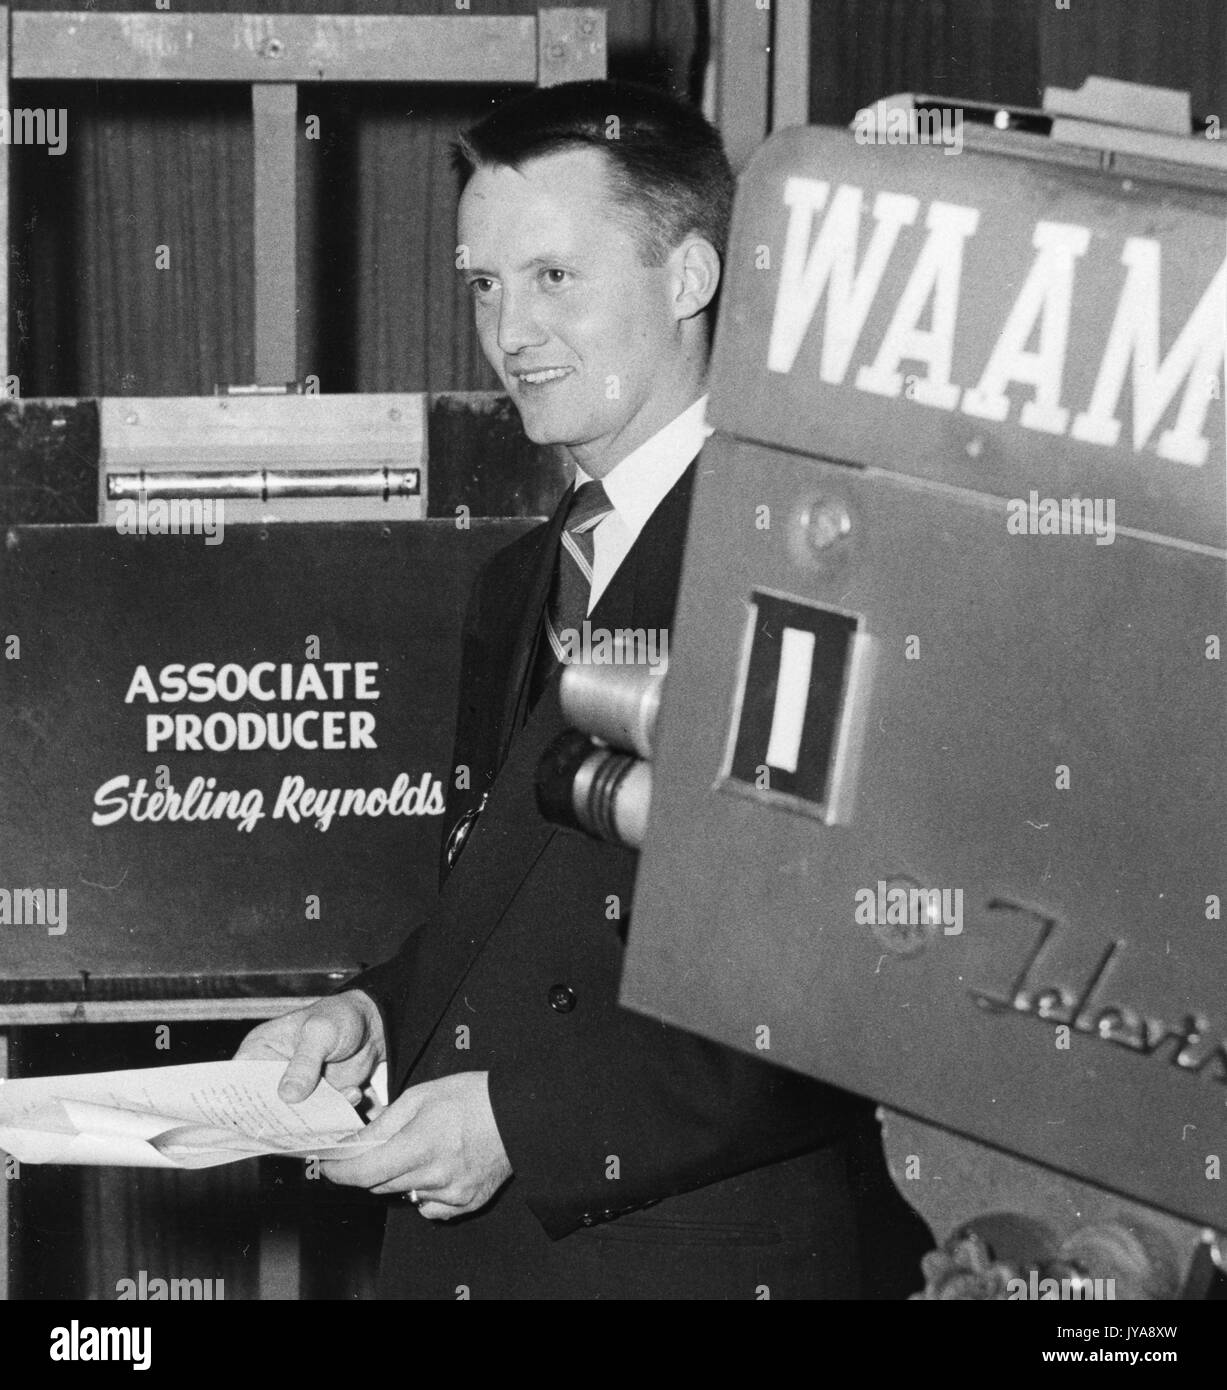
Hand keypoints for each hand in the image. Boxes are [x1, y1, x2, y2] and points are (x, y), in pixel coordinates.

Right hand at [234, 990, 385, 1105]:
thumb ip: (304, 1062)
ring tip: (334, 1103)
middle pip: (264, 1107)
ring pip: (292, 1117)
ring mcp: (294, 1090)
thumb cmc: (339, 1017)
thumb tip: (288, 1096)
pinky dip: (336, 1113)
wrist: (373, 1026)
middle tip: (300, 1120)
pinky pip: (319, 1118)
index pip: (238, 1083)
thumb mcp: (320, 1032)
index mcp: (259, 1051)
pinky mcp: (316, 1101)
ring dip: (313, 1117)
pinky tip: (353, 1094)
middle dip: (280, 1117)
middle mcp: (271, 1074)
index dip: (240, 1104)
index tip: (253, 1122)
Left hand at [322, 1071, 511, 1219]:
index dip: (339, 1171)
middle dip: (370, 1167)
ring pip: (403, 1194)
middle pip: (380, 1184)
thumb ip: (384, 1123)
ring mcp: (451, 1194)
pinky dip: (424, 1191)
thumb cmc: (473, 1097)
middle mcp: (434, 1175)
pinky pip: (429, 1206)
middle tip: (375, 1146)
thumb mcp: (422, 1096)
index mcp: (420, 1144)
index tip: (328, 1165)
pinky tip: (437, 1167)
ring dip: (398, 1177)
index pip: (363, 1172)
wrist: (520, 1113)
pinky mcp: (466, 1203)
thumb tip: (355, 1143)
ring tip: (418, 1149)